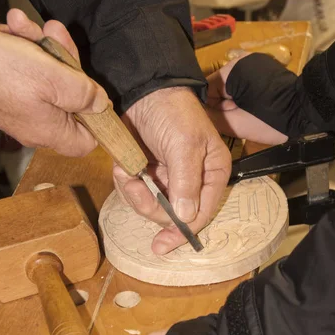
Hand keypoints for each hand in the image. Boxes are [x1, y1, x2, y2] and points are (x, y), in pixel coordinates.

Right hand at [0, 9, 107, 156]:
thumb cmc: (2, 73)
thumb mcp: (54, 79)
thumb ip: (83, 93)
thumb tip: (101, 104)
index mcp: (52, 130)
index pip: (86, 141)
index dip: (96, 118)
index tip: (94, 90)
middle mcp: (37, 123)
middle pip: (68, 98)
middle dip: (64, 62)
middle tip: (55, 35)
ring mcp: (20, 107)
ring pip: (45, 77)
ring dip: (38, 46)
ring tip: (23, 26)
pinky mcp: (6, 89)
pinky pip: (23, 70)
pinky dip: (20, 46)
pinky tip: (13, 27)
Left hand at [113, 87, 230, 254]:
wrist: (144, 90)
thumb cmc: (173, 112)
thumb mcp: (184, 144)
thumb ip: (185, 181)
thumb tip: (185, 216)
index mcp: (212, 174)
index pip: (202, 213)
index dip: (182, 231)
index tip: (162, 244)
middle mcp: (193, 181)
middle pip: (173, 215)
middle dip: (149, 205)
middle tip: (133, 186)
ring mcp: (169, 179)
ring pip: (151, 206)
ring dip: (134, 193)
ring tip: (125, 173)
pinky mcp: (148, 175)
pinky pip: (136, 194)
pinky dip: (126, 184)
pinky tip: (122, 168)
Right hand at [206, 52, 287, 144]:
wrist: (305, 112)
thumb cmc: (270, 119)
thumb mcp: (236, 124)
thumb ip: (212, 118)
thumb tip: (199, 115)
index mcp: (231, 70)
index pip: (206, 89)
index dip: (209, 108)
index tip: (217, 121)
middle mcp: (241, 60)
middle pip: (220, 87)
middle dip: (224, 105)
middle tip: (236, 121)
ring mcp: (255, 62)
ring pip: (233, 86)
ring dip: (235, 101)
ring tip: (247, 115)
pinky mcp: (266, 68)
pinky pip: (246, 83)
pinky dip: (246, 96)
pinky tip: (255, 107)